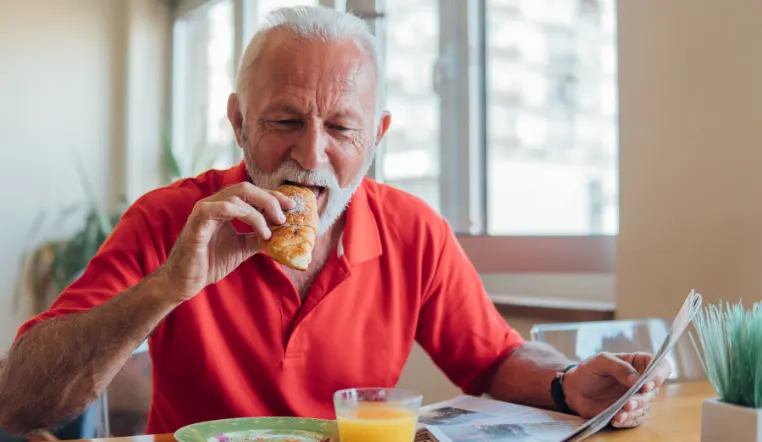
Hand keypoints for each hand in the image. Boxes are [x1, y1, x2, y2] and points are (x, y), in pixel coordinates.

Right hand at [160, 182, 294, 302]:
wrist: (185, 282)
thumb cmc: (209, 263)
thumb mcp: (242, 248)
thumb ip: (259, 237)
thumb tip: (282, 232)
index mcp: (223, 207)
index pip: (251, 193)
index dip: (273, 196)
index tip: (292, 206)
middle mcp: (214, 203)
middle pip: (247, 188)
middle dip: (270, 199)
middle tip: (285, 215)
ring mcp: (205, 210)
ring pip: (238, 195)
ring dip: (261, 211)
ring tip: (272, 229)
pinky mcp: (199, 221)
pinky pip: (224, 208)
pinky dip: (248, 216)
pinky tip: (260, 231)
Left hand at [562, 352, 671, 427]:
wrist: (574, 389)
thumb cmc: (589, 370)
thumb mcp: (601, 361)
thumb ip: (619, 367)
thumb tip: (637, 379)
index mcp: (638, 363)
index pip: (660, 366)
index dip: (659, 375)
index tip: (647, 384)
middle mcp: (641, 381)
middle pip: (653, 391)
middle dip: (641, 399)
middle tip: (628, 403)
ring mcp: (636, 397)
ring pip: (645, 407)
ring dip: (634, 411)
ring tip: (620, 413)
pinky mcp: (630, 412)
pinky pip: (636, 419)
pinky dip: (628, 421)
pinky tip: (616, 419)